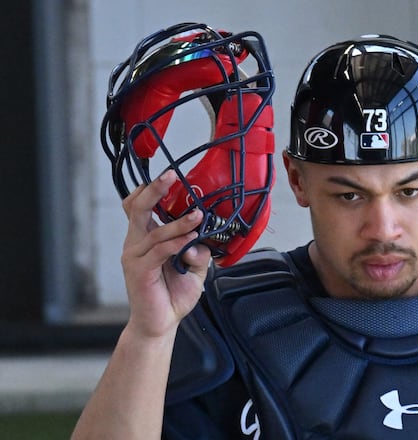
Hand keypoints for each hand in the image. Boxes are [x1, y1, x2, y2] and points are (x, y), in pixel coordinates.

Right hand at [120, 169, 211, 338]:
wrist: (160, 323)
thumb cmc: (172, 295)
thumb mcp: (194, 269)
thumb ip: (200, 251)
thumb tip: (202, 240)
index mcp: (144, 238)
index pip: (136, 206)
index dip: (148, 190)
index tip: (169, 177)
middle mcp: (135, 243)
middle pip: (136, 208)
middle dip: (154, 190)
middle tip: (170, 176)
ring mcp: (134, 257)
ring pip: (154, 230)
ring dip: (179, 222)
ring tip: (198, 217)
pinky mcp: (139, 271)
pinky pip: (158, 251)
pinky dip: (176, 243)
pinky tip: (190, 239)